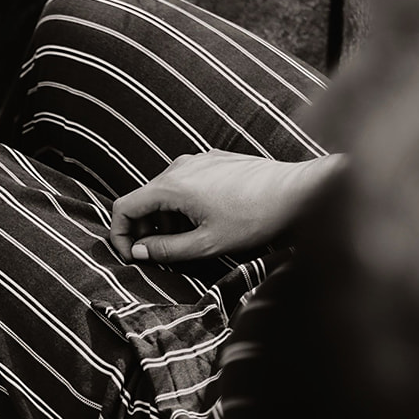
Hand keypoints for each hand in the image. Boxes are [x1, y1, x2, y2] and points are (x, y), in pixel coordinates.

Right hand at [108, 150, 344, 263]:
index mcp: (172, 185)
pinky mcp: (215, 161)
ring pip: (165, 193)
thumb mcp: (206, 244)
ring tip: (191, 242)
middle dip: (145, 230)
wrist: (299, 192)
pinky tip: (208, 222)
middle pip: (144, 200)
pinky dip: (184, 206)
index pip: (124, 207)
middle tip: (161, 256)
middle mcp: (180, 166)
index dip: (120, 236)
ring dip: (167, 220)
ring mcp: (198, 160)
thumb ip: (166, 249)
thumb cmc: (255, 218)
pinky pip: (186, 184)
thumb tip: (140, 252)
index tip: (132, 258)